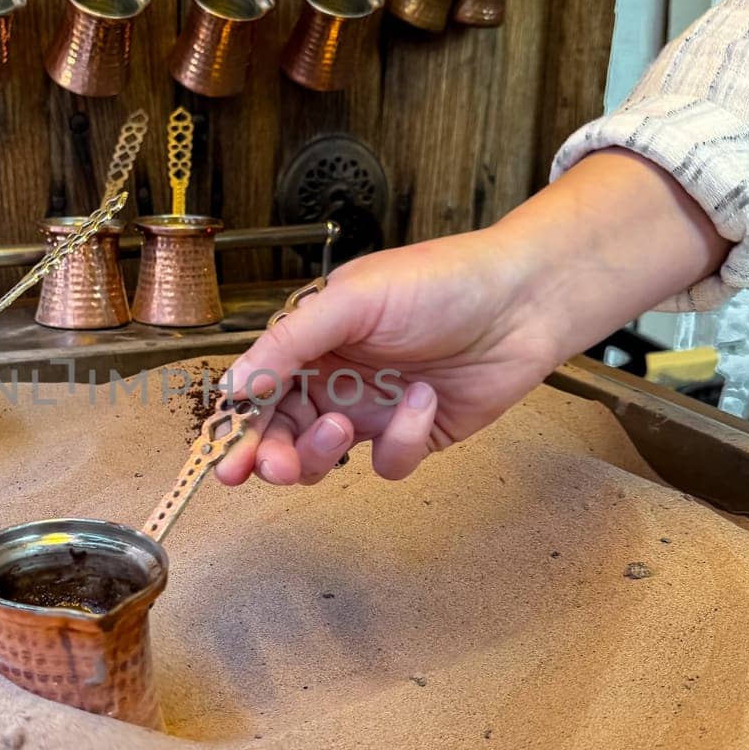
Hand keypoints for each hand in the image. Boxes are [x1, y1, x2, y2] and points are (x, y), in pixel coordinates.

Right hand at [215, 229, 555, 484]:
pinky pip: (388, 461)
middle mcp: (334, 380)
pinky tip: (423, 401)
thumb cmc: (439, 282)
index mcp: (310, 342)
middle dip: (271, 457)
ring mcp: (372, 411)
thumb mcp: (353, 300)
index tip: (225, 459)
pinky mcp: (413, 437)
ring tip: (341, 427)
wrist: (523, 301)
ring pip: (324, 459)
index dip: (237, 428)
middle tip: (274, 467)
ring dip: (323, 453)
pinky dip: (401, 440)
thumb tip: (235, 383)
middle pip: (282, 436)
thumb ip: (290, 343)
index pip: (258, 393)